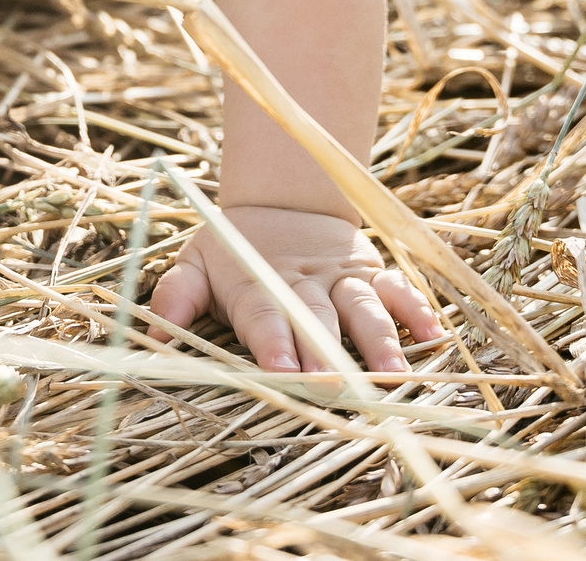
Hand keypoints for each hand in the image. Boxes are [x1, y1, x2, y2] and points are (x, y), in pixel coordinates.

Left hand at [147, 206, 443, 373]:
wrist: (283, 199)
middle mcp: (304, 281)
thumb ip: (175, 298)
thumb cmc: (232, 249)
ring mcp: (341, 276)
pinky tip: (433, 336)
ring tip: (394, 374)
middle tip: (338, 386)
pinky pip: (396, 289)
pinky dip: (415, 310)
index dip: (274, 344)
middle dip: (328, 352)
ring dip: (380, 340)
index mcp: (258, 284)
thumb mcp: (195, 263)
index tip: (282, 372)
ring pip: (363, 307)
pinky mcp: (369, 271)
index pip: (265, 316)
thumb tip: (152, 339)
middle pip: (319, 319)